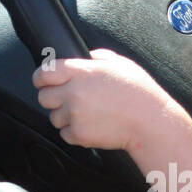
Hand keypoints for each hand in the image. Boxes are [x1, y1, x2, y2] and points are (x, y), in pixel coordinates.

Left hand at [32, 48, 169, 151]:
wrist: (150, 123)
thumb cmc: (139, 93)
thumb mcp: (120, 63)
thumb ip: (98, 57)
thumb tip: (86, 57)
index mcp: (81, 71)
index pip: (44, 72)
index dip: (41, 77)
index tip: (44, 81)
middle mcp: (74, 93)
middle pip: (43, 97)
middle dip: (53, 98)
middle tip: (68, 99)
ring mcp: (75, 115)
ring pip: (53, 117)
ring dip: (64, 116)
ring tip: (85, 114)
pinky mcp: (79, 134)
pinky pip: (64, 134)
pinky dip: (74, 132)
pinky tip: (90, 126)